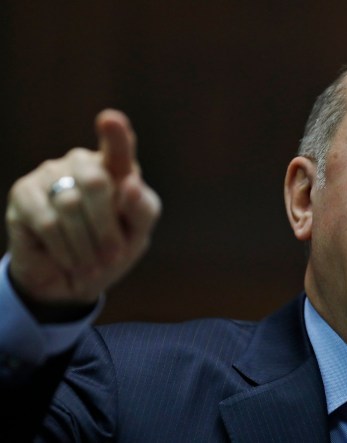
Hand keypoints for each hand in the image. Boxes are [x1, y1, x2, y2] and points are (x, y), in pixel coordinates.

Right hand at [5, 109, 160, 305]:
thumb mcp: (136, 233)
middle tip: (113, 256)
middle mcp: (82, 163)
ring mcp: (49, 174)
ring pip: (70, 205)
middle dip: (107, 227)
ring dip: (87, 244)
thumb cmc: (111, 249)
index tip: (110, 119)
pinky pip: (47, 222)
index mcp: (116, 168)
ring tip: (93, 265)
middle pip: (96, 182)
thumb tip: (130, 184)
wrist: (75, 279)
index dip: (115, 134)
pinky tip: (71, 261)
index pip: (118, 148)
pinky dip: (65, 248)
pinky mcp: (23, 194)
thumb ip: (141, 209)